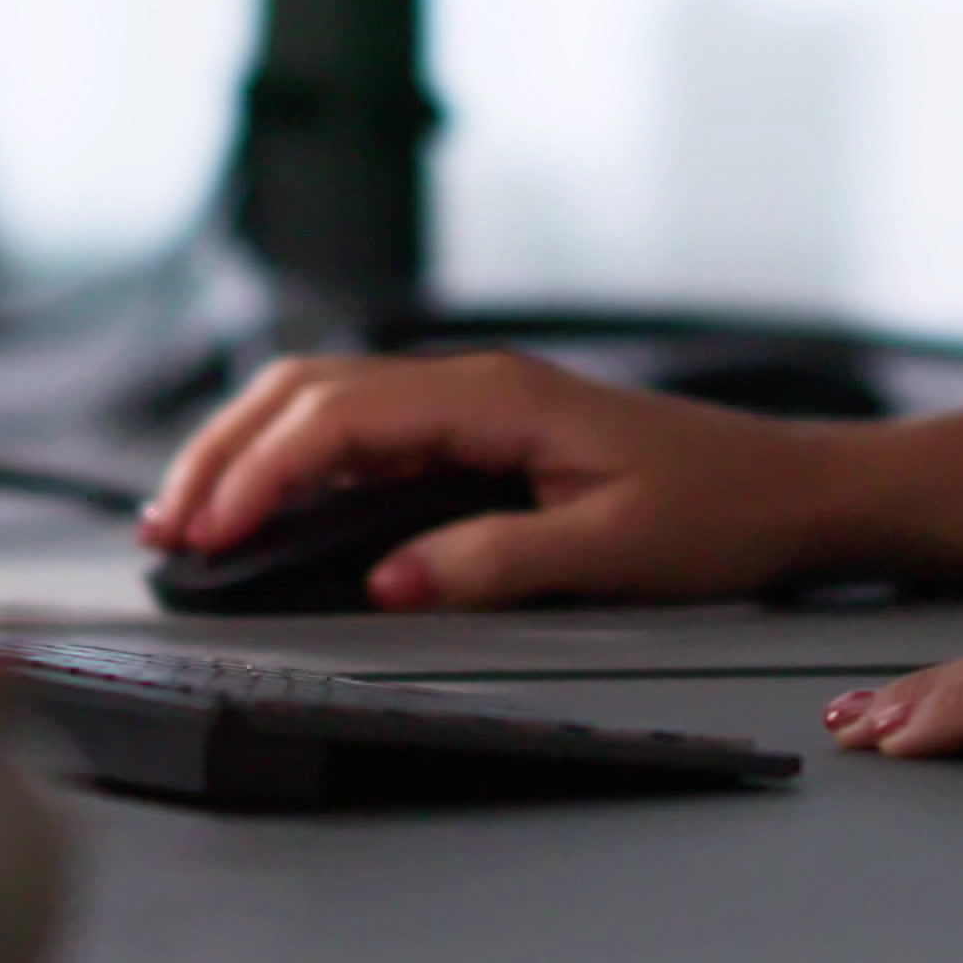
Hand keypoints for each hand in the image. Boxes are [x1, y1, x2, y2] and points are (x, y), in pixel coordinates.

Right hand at [133, 347, 962, 610]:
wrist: (797, 490)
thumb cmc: (723, 512)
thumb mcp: (614, 550)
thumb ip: (494, 562)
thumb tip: (388, 580)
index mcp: (499, 396)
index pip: (343, 415)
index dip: (262, 471)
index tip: (210, 529)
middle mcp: (478, 382)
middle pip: (312, 392)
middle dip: (227, 451)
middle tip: (166, 526)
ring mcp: (477, 402)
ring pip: (329, 402)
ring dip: (252, 450)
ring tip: (190, 513)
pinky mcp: (483, 431)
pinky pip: (367, 429)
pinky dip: (300, 460)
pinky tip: (270, 502)